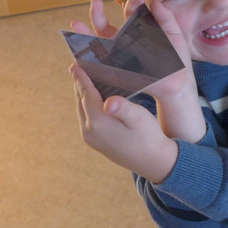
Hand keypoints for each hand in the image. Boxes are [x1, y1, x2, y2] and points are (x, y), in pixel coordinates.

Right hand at [70, 0, 204, 142]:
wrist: (177, 83)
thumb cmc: (176, 58)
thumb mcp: (174, 35)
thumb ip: (166, 18)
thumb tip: (155, 2)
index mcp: (136, 30)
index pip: (129, 14)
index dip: (131, 5)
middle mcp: (122, 41)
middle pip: (105, 26)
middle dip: (97, 13)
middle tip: (95, 2)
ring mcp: (116, 56)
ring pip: (96, 42)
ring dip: (84, 32)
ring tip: (76, 24)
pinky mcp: (114, 70)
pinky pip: (98, 62)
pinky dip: (86, 55)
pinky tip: (77, 47)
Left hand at [71, 63, 177, 182]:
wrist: (153, 162)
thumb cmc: (149, 137)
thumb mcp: (140, 119)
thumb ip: (123, 108)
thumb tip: (109, 102)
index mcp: (99, 123)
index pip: (86, 94)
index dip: (81, 78)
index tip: (74, 64)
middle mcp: (89, 131)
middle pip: (80, 101)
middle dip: (79, 84)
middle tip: (77, 67)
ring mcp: (90, 138)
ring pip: (82, 109)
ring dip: (82, 94)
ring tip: (82, 79)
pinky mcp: (95, 142)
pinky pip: (86, 117)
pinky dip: (87, 104)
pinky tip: (92, 98)